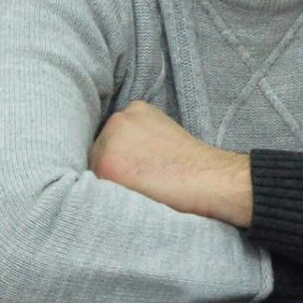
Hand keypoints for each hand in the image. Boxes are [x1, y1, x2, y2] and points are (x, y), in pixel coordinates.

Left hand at [88, 100, 252, 227]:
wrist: (208, 178)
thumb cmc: (192, 163)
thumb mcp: (165, 131)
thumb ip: (140, 135)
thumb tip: (123, 153)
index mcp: (135, 109)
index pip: (113, 135)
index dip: (125, 155)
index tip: (142, 165)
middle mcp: (117, 120)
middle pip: (99, 149)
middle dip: (113, 166)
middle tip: (142, 179)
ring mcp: (109, 142)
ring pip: (95, 167)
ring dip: (109, 180)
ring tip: (139, 186)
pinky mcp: (104, 166)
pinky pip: (94, 185)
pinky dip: (109, 193)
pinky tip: (134, 192)